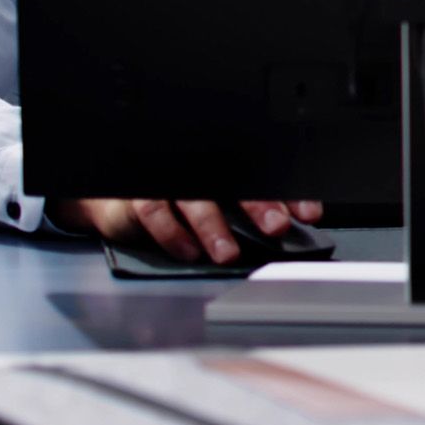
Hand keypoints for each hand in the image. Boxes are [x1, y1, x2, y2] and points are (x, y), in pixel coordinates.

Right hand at [65, 197, 321, 264]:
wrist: (113, 197)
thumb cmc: (171, 199)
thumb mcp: (213, 202)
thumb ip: (245, 215)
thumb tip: (286, 232)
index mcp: (224, 171)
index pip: (263, 177)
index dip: (289, 194)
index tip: (310, 213)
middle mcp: (199, 173)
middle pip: (234, 184)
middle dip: (259, 206)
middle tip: (277, 227)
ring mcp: (169, 183)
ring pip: (195, 200)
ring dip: (214, 228)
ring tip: (229, 253)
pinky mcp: (137, 197)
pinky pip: (155, 212)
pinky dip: (173, 234)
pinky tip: (188, 251)